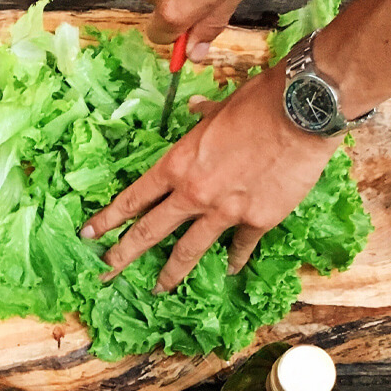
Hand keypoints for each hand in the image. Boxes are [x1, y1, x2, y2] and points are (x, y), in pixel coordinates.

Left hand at [80, 67, 340, 291]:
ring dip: (171, 273)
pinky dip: (235, 259)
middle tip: (106, 272)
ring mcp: (225, 211)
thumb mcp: (219, 108)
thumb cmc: (258, 102)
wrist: (301, 112)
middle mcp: (194, 193)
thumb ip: (202, 118)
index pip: (134, 198)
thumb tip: (194, 110)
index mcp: (178, 164)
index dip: (108, 219)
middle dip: (124, 254)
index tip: (89, 234)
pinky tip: (229, 269)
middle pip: (150, 231)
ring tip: (158, 289)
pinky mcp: (258, 220)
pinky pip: (240, 246)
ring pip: (188, 250)